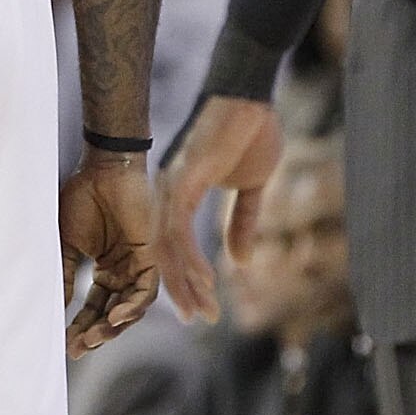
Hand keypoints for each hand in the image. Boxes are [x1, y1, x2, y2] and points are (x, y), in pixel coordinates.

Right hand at [57, 148, 159, 355]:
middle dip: (95, 334)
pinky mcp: (151, 256)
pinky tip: (114, 318)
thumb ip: (62, 275)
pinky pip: (146, 291)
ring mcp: (138, 265)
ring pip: (130, 308)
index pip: (94, 307)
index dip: (80, 327)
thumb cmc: (81, 198)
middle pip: (112, 314)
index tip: (66, 345)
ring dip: (113, 327)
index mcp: (105, 269)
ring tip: (92, 338)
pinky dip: (131, 307)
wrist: (101, 169)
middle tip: (77, 348)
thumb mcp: (65, 244)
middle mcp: (123, 271)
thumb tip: (52, 308)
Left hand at [154, 95, 281, 322]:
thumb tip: (240, 262)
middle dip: (181, 291)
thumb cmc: (251, 132)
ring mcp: (172, 186)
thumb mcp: (251, 186)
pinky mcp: (183, 179)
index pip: (172, 246)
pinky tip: (204, 280)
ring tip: (203, 309)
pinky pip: (178, 229)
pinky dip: (190, 258)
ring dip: (186, 282)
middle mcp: (168, 193)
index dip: (184, 279)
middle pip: (163, 253)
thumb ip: (243, 222)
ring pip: (166, 247)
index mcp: (179, 194)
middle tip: (199, 319)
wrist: (252, 95)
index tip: (199, 307)